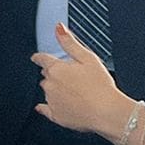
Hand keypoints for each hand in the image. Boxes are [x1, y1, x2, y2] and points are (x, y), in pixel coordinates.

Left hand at [32, 21, 130, 136]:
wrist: (107, 112)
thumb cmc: (100, 85)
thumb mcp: (87, 58)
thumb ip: (70, 43)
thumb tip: (58, 28)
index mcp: (56, 68)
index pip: (42, 59)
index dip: (40, 57)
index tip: (36, 58)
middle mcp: (50, 84)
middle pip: (46, 76)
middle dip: (53, 74)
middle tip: (69, 77)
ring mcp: (51, 101)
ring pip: (47, 91)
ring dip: (54, 89)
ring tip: (72, 92)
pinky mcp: (56, 116)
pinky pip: (45, 110)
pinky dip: (44, 107)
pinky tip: (43, 107)